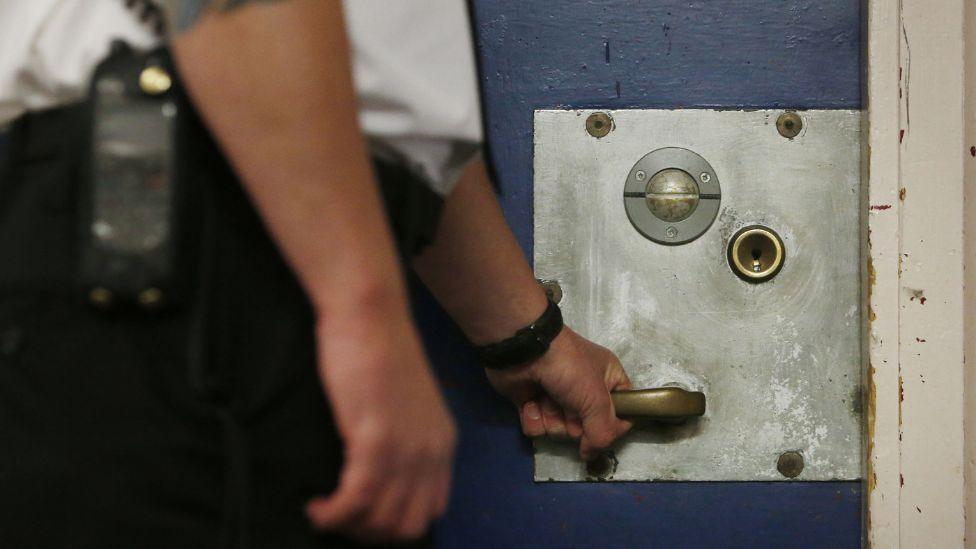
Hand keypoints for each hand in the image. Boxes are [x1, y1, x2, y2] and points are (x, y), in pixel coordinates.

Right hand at [305, 310, 455, 542]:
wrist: (370, 314)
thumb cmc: (378, 349)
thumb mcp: (404, 402)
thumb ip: (403, 437)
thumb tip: (380, 472)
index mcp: (442, 443)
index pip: (430, 510)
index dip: (394, 524)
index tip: (362, 516)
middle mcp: (432, 452)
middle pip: (406, 525)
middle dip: (370, 533)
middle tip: (340, 518)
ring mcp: (407, 449)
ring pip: (381, 520)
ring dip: (348, 526)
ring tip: (324, 513)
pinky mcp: (376, 440)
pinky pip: (355, 501)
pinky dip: (332, 514)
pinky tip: (315, 506)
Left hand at [485, 327, 631, 459]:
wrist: (525, 351)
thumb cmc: (568, 368)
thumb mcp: (597, 399)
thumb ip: (603, 433)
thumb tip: (591, 455)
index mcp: (607, 381)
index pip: (621, 414)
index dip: (612, 426)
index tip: (600, 428)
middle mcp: (584, 391)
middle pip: (586, 429)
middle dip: (573, 423)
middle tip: (568, 406)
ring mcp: (557, 398)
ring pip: (560, 431)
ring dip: (552, 419)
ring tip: (547, 399)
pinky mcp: (532, 404)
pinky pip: (537, 428)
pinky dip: (533, 418)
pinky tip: (530, 402)